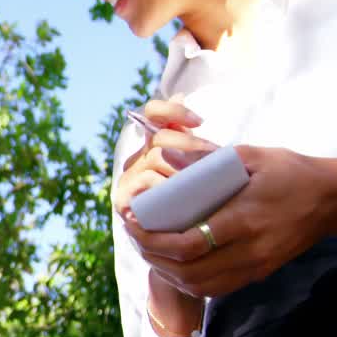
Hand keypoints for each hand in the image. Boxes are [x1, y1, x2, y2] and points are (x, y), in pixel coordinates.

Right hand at [113, 97, 218, 218]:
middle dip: (190, 145)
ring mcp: (128, 180)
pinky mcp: (123, 201)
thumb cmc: (202, 203)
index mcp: (154, 146)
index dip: (173, 110)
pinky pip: (145, 183)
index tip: (200, 121)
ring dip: (182, 168)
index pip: (152, 113)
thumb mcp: (204, 169)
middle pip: (160, 138)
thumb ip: (195, 138)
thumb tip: (180, 94)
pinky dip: (165, 187)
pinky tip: (181, 196)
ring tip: (204, 181)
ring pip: (155, 159)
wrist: (190, 243)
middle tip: (214, 156)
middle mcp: (138, 159)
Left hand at [125, 146, 336, 297]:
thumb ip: (207, 158)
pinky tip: (173, 262)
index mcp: (244, 219)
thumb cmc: (290, 172)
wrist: (333, 199)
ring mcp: (255, 266)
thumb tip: (166, 155)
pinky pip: (215, 289)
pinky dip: (188, 280)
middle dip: (152, 256)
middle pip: (188, 271)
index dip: (153, 238)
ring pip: (199, 286)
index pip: (189, 243)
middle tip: (134, 235)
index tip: (132, 220)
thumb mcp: (251, 155)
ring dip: (167, 272)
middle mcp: (249, 250)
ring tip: (149, 248)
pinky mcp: (258, 274)